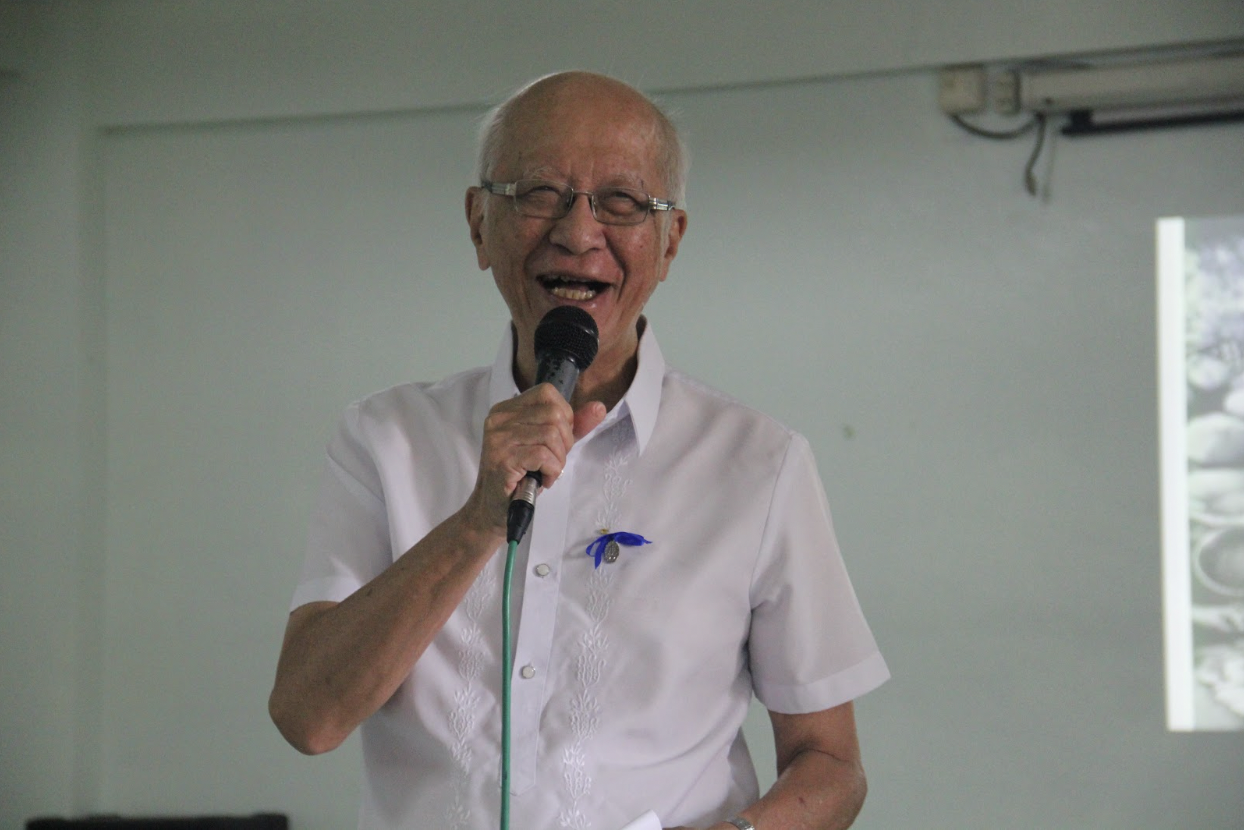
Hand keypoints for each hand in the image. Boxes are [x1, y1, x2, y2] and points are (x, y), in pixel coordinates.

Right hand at [463, 383, 605, 534]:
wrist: (494, 509)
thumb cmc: (521, 476)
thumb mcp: (549, 445)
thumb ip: (573, 426)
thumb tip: (598, 408)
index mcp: (507, 409)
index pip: (547, 392)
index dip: (564, 416)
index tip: (558, 439)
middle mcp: (499, 418)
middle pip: (554, 414)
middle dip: (565, 441)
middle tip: (553, 460)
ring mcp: (498, 438)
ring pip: (551, 435)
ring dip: (558, 459)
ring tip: (546, 471)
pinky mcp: (502, 459)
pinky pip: (543, 455)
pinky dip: (552, 471)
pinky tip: (542, 480)